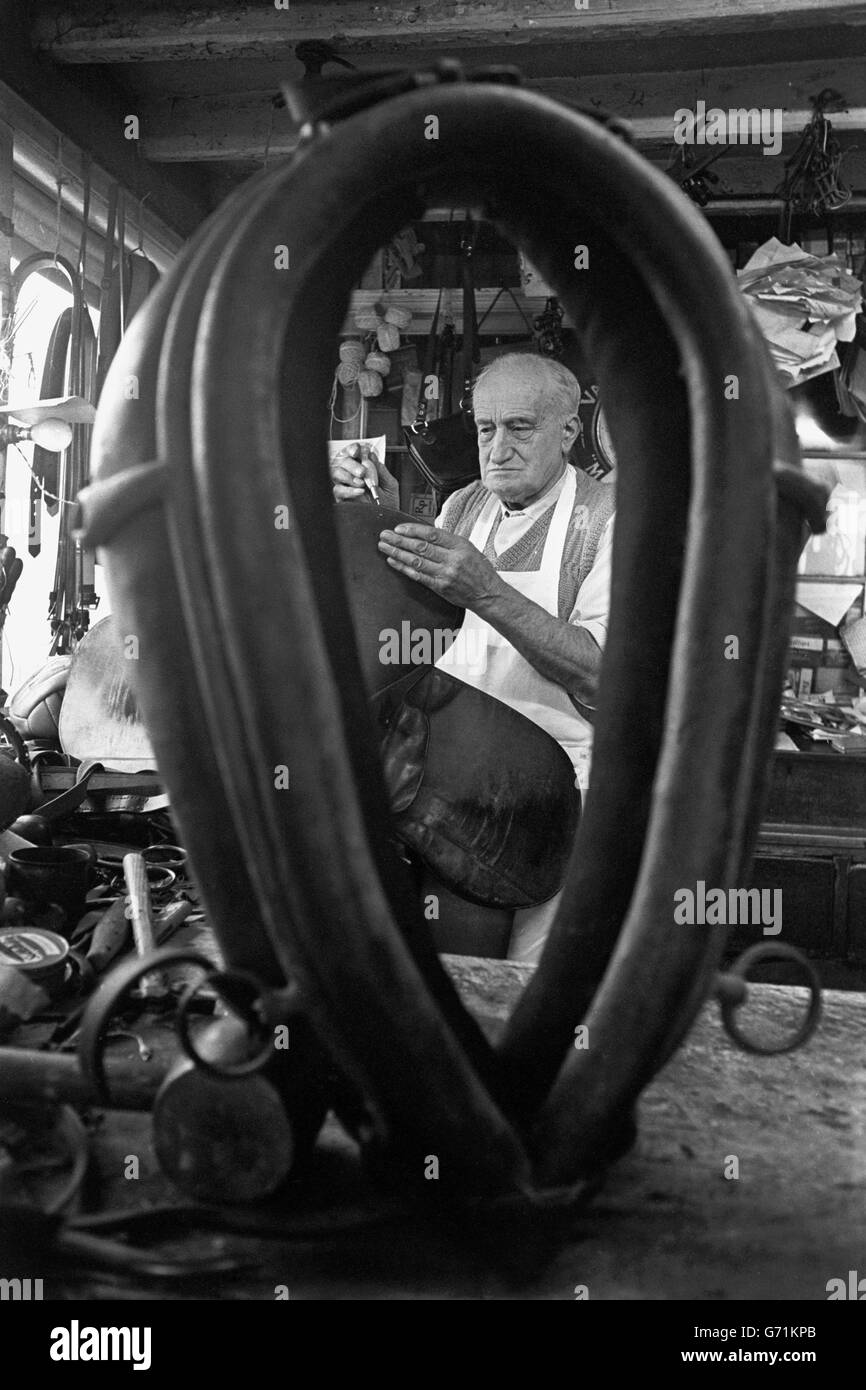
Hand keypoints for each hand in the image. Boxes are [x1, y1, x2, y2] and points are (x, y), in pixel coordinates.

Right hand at [330, 443, 399, 507]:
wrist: (388, 519)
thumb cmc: (389, 503)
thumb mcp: (390, 484)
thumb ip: (381, 469)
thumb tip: (371, 455)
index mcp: (364, 468)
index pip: (353, 452)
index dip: (353, 449)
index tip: (357, 451)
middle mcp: (353, 475)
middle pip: (343, 461)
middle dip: (352, 464)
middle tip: (363, 472)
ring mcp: (346, 486)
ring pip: (336, 473)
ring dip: (349, 476)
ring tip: (362, 483)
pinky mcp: (342, 498)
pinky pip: (338, 490)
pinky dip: (348, 490)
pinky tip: (359, 491)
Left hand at [377, 523, 503, 607]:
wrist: (488, 594)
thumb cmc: (479, 570)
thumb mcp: (468, 548)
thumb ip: (447, 542)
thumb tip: (424, 534)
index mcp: (460, 545)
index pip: (432, 534)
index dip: (412, 530)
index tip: (399, 528)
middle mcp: (452, 559)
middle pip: (420, 547)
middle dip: (399, 540)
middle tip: (385, 535)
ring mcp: (445, 574)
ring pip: (416, 561)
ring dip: (397, 553)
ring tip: (384, 547)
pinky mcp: (440, 587)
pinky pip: (418, 576)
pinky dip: (403, 568)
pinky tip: (393, 562)